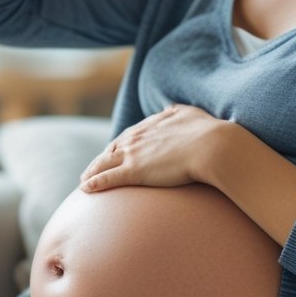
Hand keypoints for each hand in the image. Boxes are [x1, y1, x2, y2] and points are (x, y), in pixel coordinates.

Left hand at [79, 103, 223, 191]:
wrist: (211, 146)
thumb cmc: (207, 131)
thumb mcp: (189, 113)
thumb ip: (176, 111)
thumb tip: (170, 108)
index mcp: (150, 125)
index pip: (128, 136)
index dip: (119, 145)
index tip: (113, 152)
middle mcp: (137, 137)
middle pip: (112, 149)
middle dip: (100, 159)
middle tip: (92, 169)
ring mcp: (133, 154)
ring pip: (104, 163)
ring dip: (92, 171)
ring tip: (84, 180)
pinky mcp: (134, 171)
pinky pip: (107, 178)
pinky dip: (94, 183)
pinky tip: (85, 189)